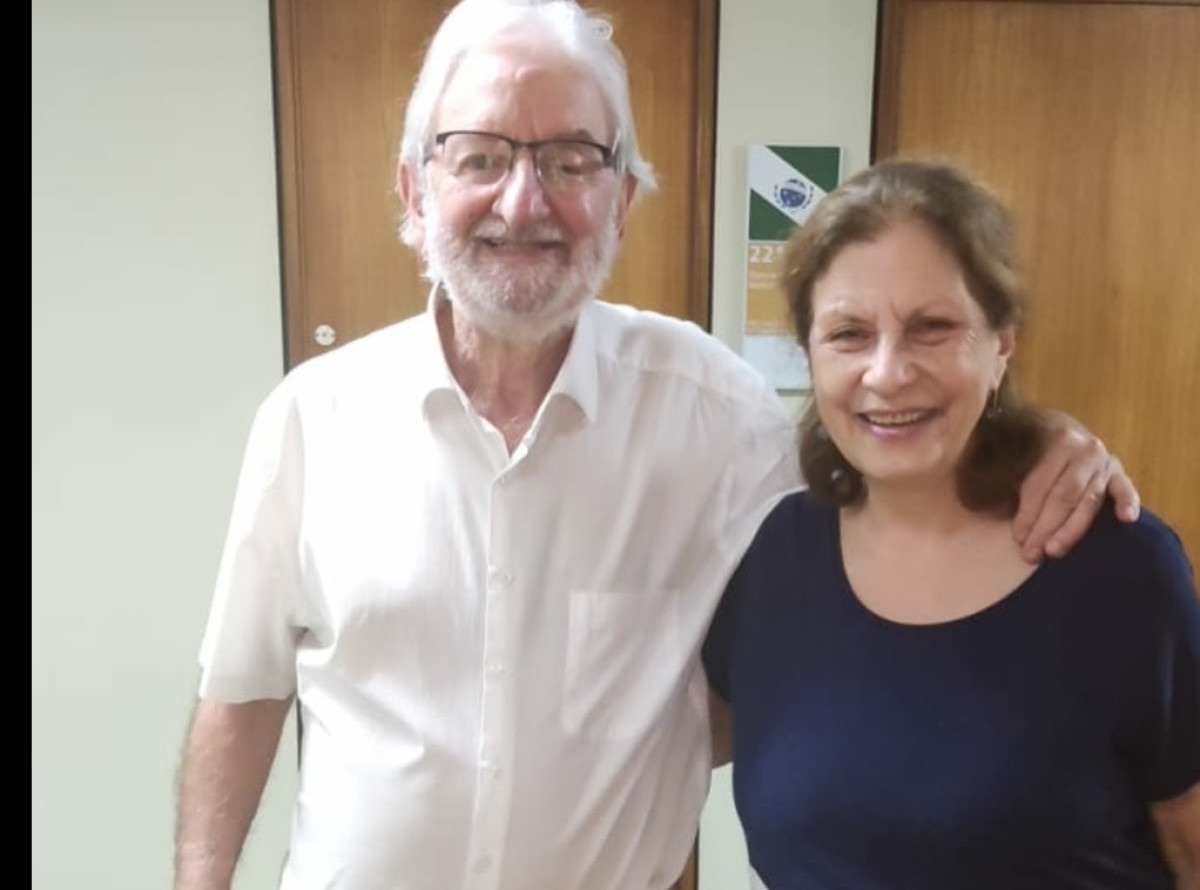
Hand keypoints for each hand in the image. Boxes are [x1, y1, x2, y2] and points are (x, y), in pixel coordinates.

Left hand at [1013, 411, 1140, 561]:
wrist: (1067, 436)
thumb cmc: (1037, 454)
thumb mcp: (1023, 460)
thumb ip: (1017, 484)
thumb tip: (1005, 519)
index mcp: (1057, 442)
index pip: (1040, 484)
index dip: (1028, 512)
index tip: (1018, 538)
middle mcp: (1085, 451)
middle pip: (1063, 495)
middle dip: (1046, 527)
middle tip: (1032, 553)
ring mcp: (1106, 463)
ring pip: (1088, 501)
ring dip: (1071, 529)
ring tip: (1055, 550)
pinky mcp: (1120, 475)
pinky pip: (1125, 490)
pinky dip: (1127, 502)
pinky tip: (1127, 518)